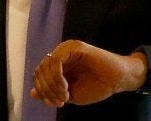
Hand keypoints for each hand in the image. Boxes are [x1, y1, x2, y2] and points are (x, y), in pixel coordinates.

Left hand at [30, 40, 146, 106]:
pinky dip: (57, 77)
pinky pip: (56, 61)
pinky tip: (66, 87)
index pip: (39, 74)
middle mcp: (60, 54)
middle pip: (40, 70)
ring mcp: (66, 49)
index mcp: (58, 64)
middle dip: (46, 90)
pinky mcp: (74, 47)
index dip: (42, 91)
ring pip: (46, 66)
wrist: (117, 80)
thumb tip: (32, 93)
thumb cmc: (96, 86)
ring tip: (64, 96)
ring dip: (52, 85)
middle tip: (59, 101)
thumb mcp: (69, 94)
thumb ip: (51, 92)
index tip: (53, 103)